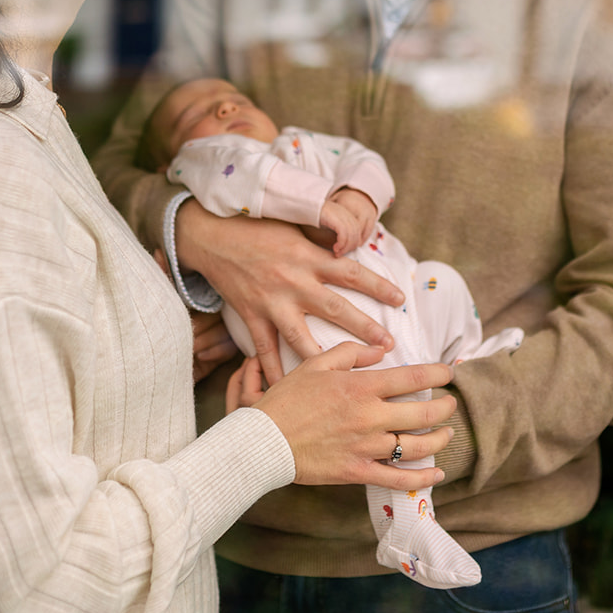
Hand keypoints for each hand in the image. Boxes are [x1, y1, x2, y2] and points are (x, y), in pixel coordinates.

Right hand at [176, 201, 403, 384]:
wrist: (211, 234)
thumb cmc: (257, 225)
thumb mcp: (295, 222)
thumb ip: (324, 233)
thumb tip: (354, 238)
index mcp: (307, 256)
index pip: (351, 273)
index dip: (378, 286)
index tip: (401, 299)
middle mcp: (292, 282)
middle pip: (335, 309)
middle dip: (364, 329)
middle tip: (389, 346)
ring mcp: (270, 302)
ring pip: (302, 338)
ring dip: (326, 359)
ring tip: (347, 378)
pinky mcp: (250, 316)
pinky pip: (265, 350)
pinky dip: (275, 371)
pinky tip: (287, 390)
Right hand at [243, 343, 454, 488]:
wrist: (264, 441)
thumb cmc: (286, 400)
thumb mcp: (315, 364)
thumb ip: (350, 353)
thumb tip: (379, 349)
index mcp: (361, 387)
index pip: (412, 377)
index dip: (437, 373)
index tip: (448, 372)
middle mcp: (370, 416)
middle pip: (422, 413)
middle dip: (445, 408)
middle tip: (451, 403)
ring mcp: (366, 446)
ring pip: (416, 446)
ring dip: (439, 439)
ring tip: (448, 433)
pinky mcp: (358, 471)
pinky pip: (397, 478)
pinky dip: (421, 478)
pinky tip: (436, 474)